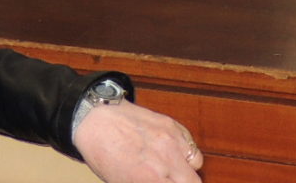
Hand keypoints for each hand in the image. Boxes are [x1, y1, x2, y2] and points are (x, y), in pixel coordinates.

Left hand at [74, 101, 202, 182]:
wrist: (98, 120)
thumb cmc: (103, 154)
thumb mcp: (120, 181)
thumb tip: (160, 182)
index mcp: (149, 178)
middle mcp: (165, 159)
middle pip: (194, 182)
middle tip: (172, 182)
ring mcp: (171, 140)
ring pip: (197, 164)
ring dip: (186, 170)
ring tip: (172, 170)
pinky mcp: (172, 125)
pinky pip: (190, 144)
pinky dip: (184, 152)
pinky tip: (171, 153)